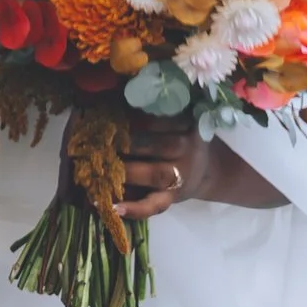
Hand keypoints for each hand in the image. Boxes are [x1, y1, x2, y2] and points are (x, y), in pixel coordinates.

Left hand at [78, 114, 283, 218]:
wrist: (207, 171)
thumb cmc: (176, 138)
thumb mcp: (171, 120)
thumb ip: (146, 112)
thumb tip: (98, 98)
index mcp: (185, 124)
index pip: (164, 116)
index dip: (138, 114)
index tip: (112, 109)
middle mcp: (186, 149)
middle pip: (160, 144)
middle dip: (130, 142)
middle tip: (100, 139)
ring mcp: (181, 176)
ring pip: (157, 174)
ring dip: (128, 172)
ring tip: (100, 171)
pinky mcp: (172, 198)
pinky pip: (155, 205)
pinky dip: (134, 209)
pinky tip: (112, 208)